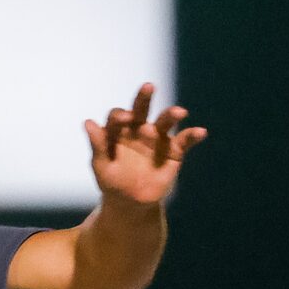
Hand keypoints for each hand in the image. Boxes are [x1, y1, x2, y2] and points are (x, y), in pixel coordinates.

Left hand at [83, 84, 206, 208]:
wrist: (131, 203)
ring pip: (165, 121)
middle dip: (144, 97)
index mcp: (118, 131)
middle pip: (141, 109)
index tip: (124, 119)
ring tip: (179, 112)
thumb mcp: (102, 166)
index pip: (118, 117)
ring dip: (171, 115)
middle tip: (148, 86)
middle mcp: (139, 129)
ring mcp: (158, 138)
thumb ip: (97, 144)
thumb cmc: (112, 182)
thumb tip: (88, 122)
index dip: (120, 116)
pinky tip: (200, 132)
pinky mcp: (174, 151)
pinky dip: (193, 135)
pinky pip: (185, 140)